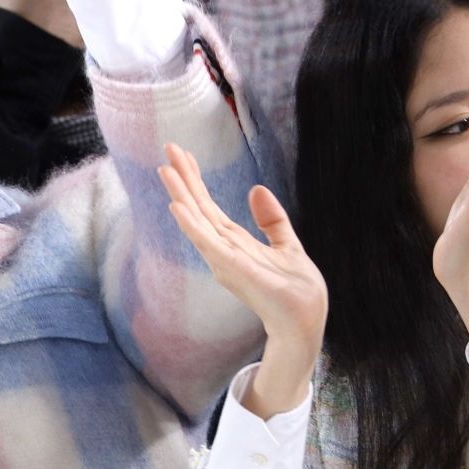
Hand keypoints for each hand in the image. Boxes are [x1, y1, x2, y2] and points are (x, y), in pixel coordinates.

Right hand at [159, 141, 324, 415]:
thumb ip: (271, 220)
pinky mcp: (233, 269)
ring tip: (165, 170)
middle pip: (198, 209)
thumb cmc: (294, 290)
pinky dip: (191, 225)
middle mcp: (223, 250)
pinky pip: (208, 244)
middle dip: (183, 179)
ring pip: (197, 221)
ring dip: (180, 196)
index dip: (196, 180)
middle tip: (167, 148)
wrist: (304, 321)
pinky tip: (177, 207)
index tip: (182, 154)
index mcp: (234, 243)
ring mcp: (225, 260)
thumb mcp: (286, 245)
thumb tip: (256, 189)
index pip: (209, 206)